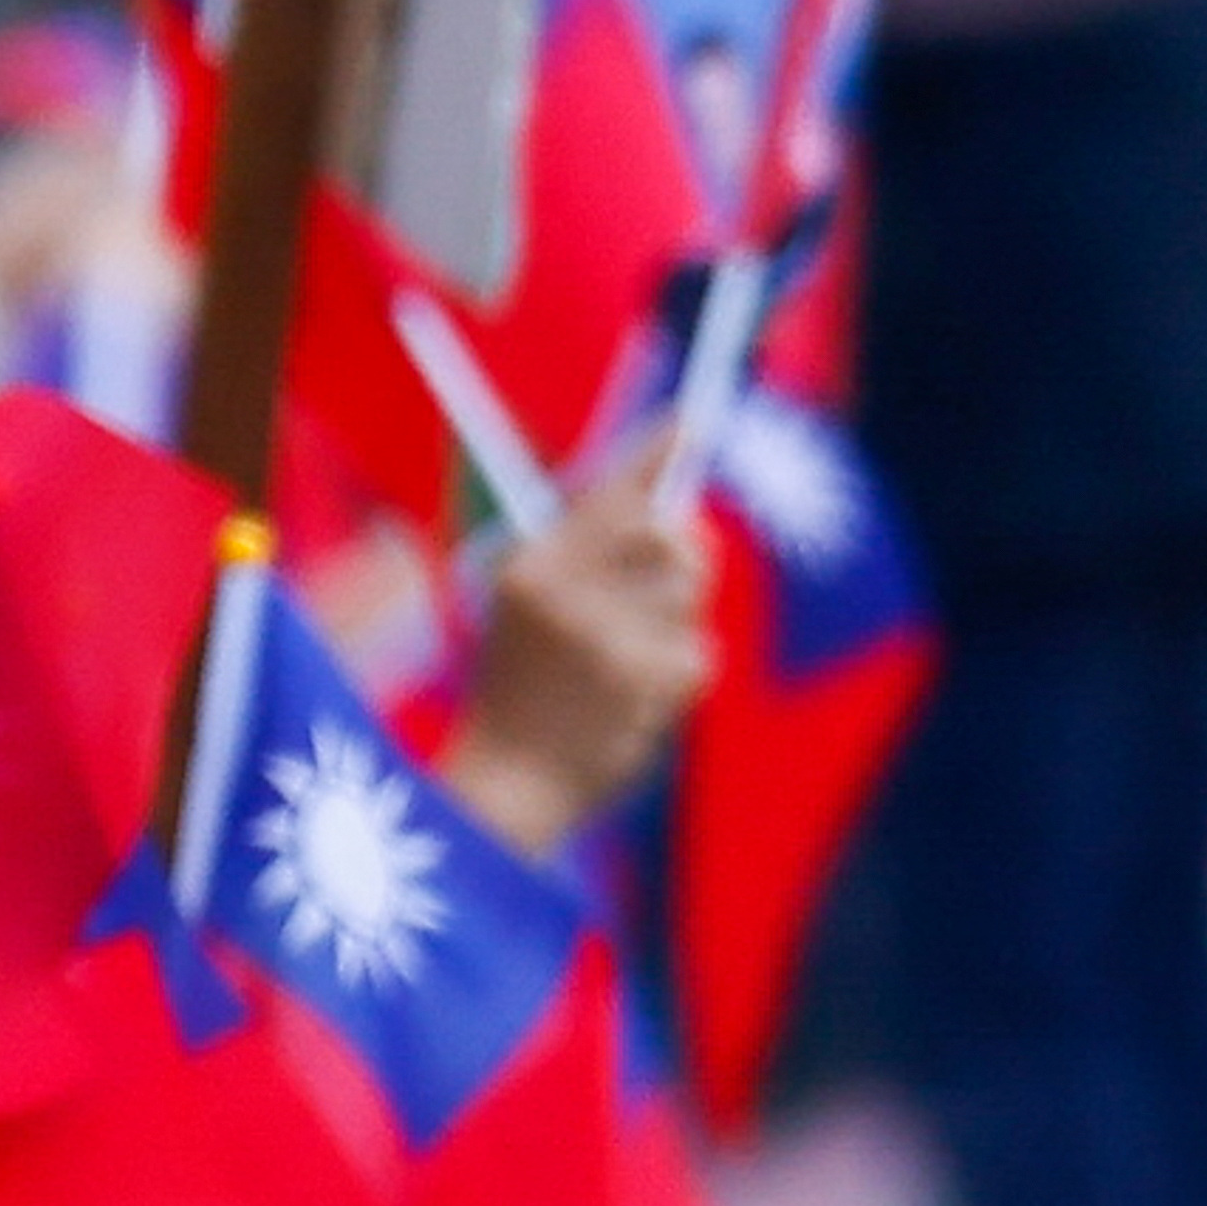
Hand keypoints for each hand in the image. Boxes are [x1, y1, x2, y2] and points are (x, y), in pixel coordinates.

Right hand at [446, 456, 712, 859]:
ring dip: (679, 618)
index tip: (694, 419)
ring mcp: (611, 641)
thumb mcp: (526, 605)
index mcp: (532, 567)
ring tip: (635, 651)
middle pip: (670, 534)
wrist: (507, 785)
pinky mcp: (647, 687)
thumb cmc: (520, 688)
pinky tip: (639, 697)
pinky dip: (680, 672)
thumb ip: (584, 553)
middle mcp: (569, 595)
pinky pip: (699, 653)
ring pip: (692, 594)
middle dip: (689, 547)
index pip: (607, 491)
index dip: (655, 451)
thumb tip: (667, 507)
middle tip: (682, 564)